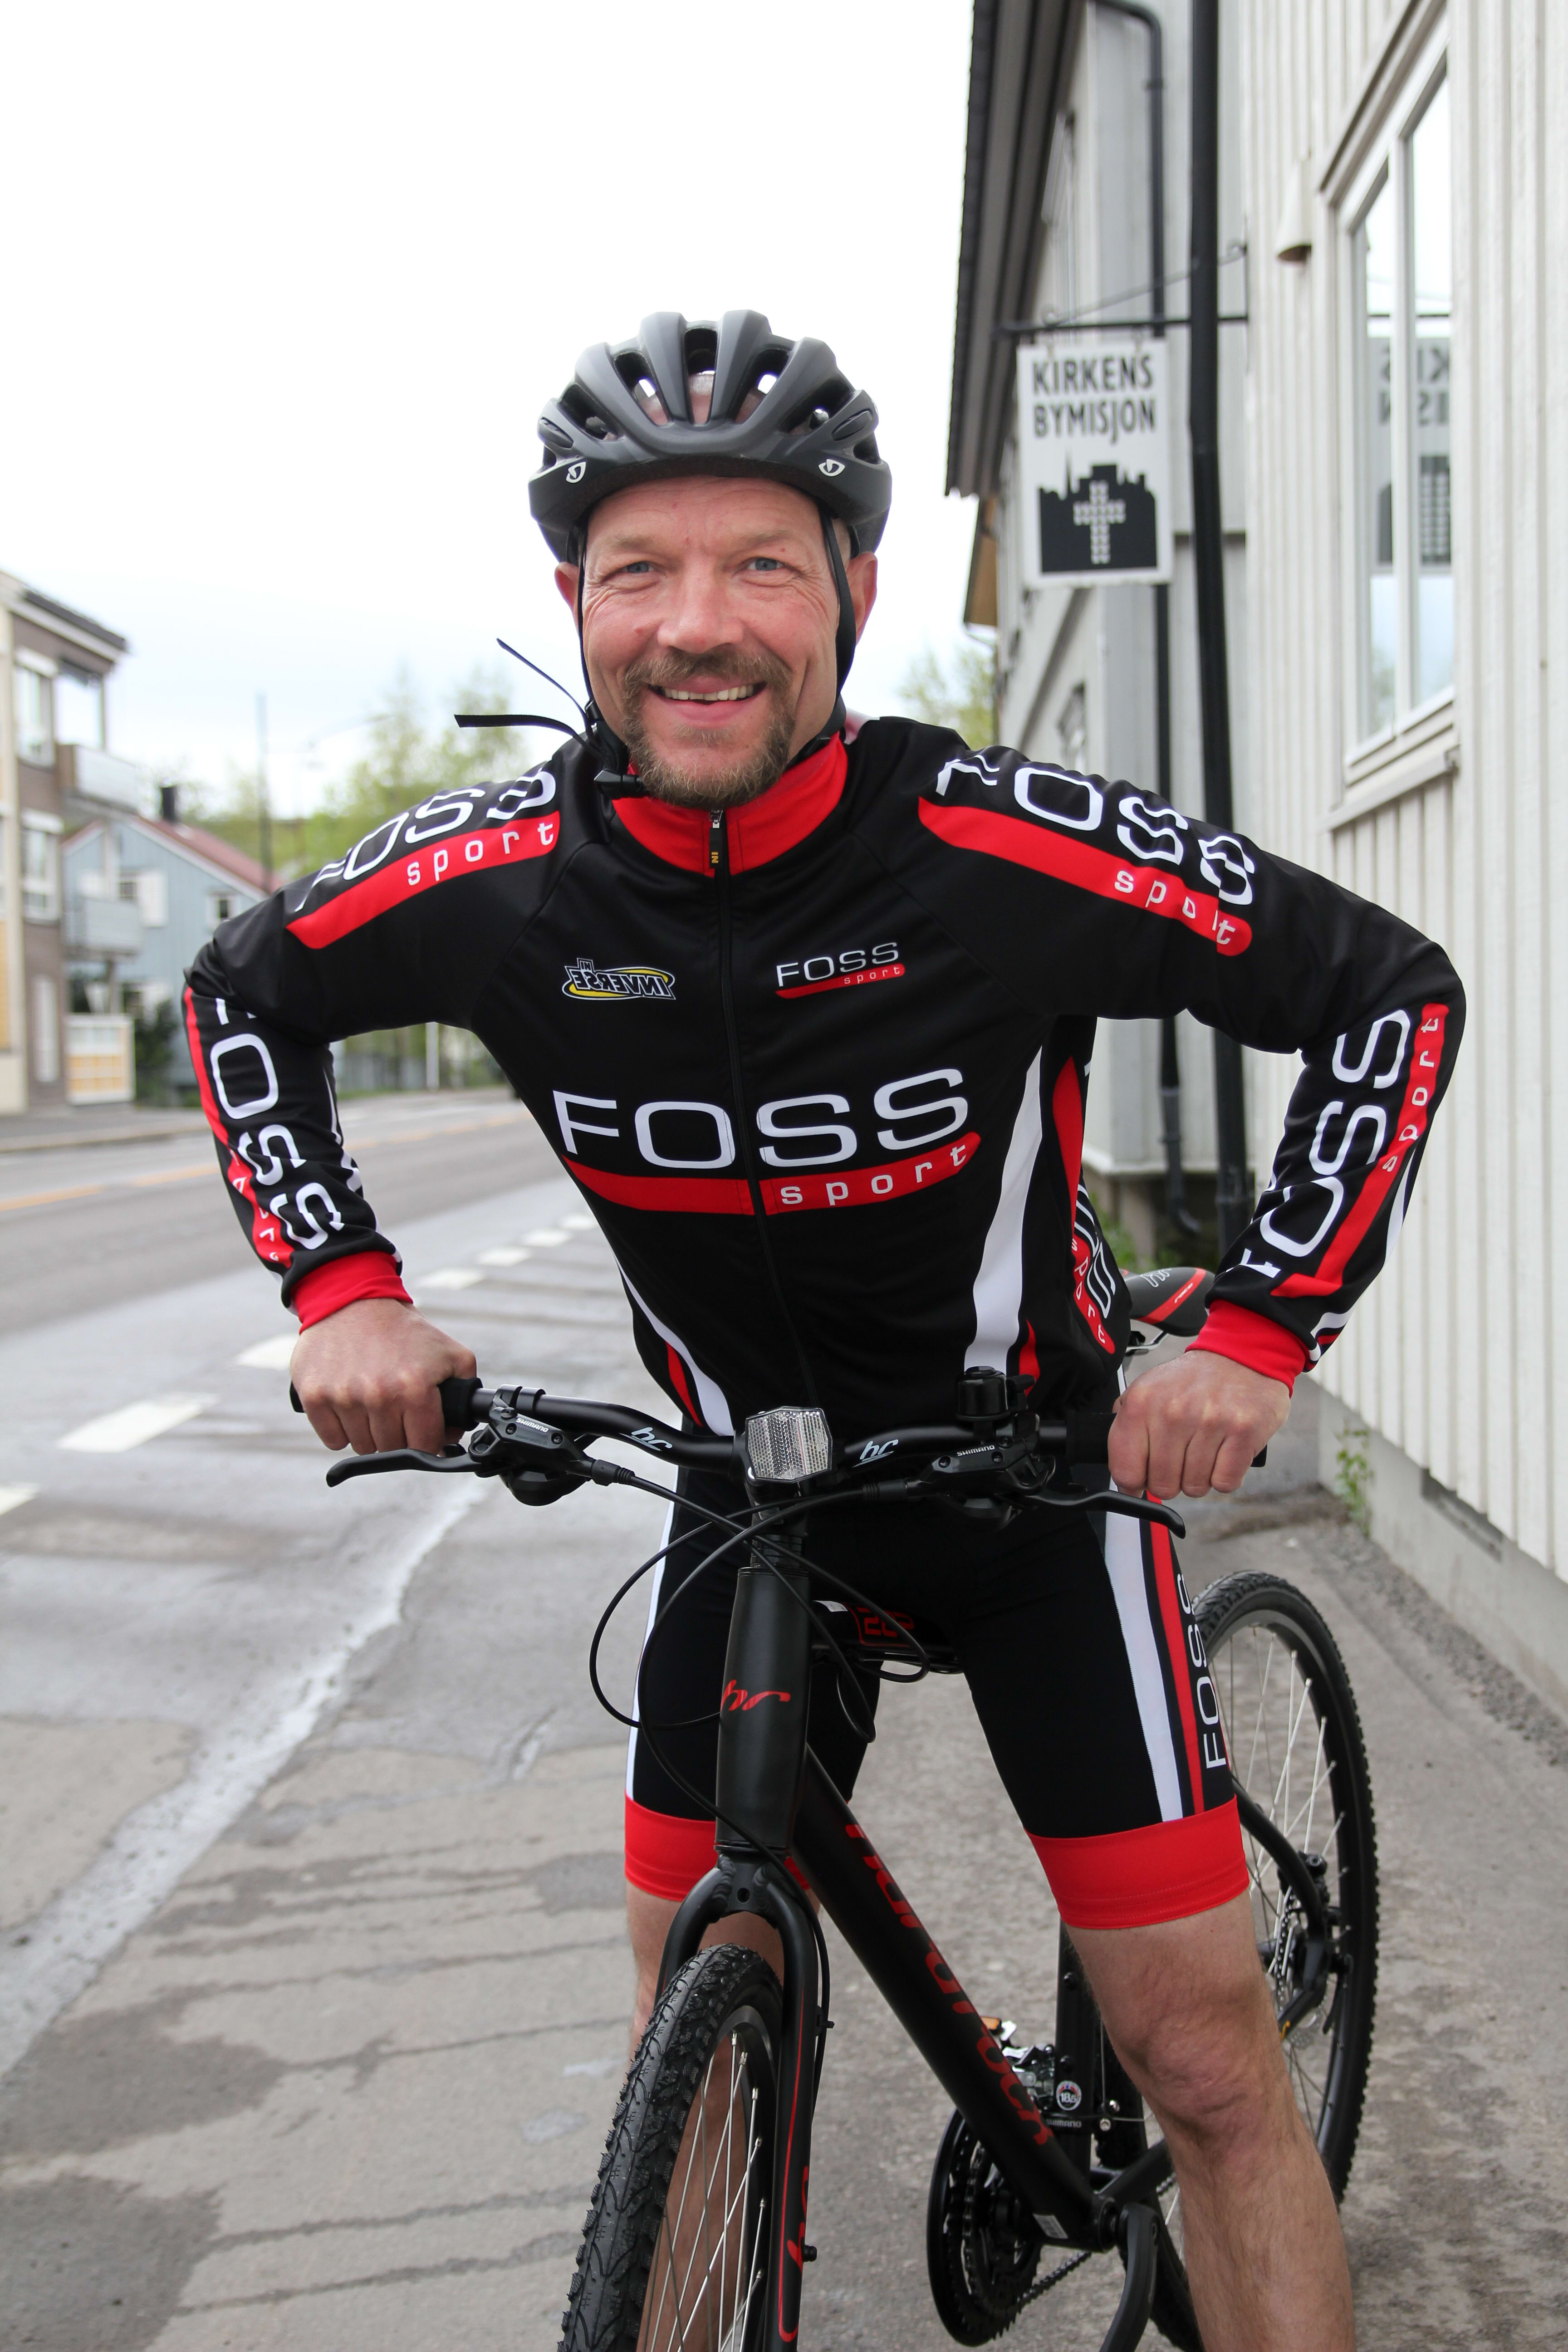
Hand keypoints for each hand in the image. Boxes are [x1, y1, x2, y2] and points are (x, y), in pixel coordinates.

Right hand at [290, 1297, 476, 1455]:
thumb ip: (465, 1392)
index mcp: (415, 1387)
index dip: (427, 1440)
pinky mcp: (314, 1396)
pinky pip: (332, 1439)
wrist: (352, 1299)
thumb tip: (453, 1436)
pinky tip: (349, 1403)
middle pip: (393, 1449)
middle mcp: (378, 1395)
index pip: (425, 1446)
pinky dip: (341, 1429)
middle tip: (395, 1406)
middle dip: (398, 1433)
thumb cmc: (402, 1331)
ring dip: (369, 1431)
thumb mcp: (449, 1353)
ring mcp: (343, 1397)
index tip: (421, 1427)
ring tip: (372, 1399)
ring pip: (362, 1446)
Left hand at [1108, 1349, 1290, 1498]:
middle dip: (1171, 1480)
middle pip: (1162, 1486)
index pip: (1126, 1471)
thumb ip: (1126, 1429)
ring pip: (1194, 1487)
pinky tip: (1223, 1452)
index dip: (1135, 1483)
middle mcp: (1173, 1412)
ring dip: (1199, 1477)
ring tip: (1203, 1449)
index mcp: (1142, 1403)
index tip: (1143, 1479)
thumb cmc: (1192, 1381)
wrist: (1240, 1356)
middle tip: (1180, 1458)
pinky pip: (1224, 1483)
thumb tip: (1122, 1476)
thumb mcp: (1146, 1391)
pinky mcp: (1243, 1432)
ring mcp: (1210, 1422)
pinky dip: (1224, 1475)